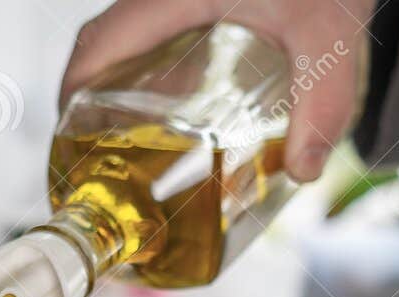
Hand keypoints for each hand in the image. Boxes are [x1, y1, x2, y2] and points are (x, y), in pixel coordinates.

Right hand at [60, 0, 374, 182]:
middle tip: (102, 150)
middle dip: (91, 97)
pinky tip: (181, 97)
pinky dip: (152, 62)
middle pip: (103, 42)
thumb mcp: (329, 33)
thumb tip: (303, 171)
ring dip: (121, 80)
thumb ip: (322, 104)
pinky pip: (157, 24)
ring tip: (135, 135)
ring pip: (128, 33)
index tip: (69, 138)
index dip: (73, 92)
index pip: (99, 41)